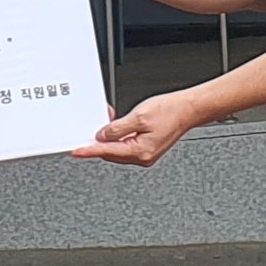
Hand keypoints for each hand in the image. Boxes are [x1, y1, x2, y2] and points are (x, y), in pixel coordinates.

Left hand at [81, 91, 200, 166]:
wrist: (188, 109)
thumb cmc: (170, 111)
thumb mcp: (138, 116)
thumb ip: (117, 128)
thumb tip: (102, 136)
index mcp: (140, 152)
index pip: (107, 152)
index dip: (89, 150)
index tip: (76, 151)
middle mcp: (142, 157)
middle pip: (111, 153)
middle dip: (98, 143)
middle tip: (86, 133)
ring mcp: (146, 154)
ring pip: (118, 149)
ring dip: (108, 138)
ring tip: (104, 124)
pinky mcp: (148, 148)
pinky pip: (126, 145)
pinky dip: (118, 137)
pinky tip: (116, 128)